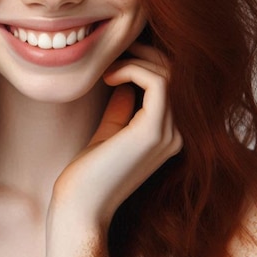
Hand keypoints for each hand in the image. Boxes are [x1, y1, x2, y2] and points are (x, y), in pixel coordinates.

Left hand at [51, 42, 182, 227]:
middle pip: (175, 74)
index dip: (148, 61)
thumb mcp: (110, 130)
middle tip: (115, 49)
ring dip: (137, 59)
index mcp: (168, 134)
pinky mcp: (153, 132)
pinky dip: (133, 69)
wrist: (80, 207)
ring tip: (108, 65)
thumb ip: (123, 106)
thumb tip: (125, 76)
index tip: (117, 56)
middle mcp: (176, 134)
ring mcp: (169, 134)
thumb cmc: (89, 174)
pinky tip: (108, 77)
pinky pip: (157, 82)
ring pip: (169, 74)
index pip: (173, 84)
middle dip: (146, 53)